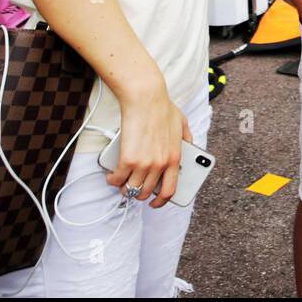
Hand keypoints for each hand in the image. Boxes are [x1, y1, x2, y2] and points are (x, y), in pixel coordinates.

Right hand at [107, 79, 188, 208]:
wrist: (146, 99)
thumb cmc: (163, 108)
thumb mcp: (183, 124)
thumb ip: (187, 138)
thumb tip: (190, 146)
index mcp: (175, 158)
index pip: (170, 190)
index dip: (161, 201)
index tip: (155, 203)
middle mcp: (160, 165)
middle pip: (146, 192)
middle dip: (138, 194)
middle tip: (132, 188)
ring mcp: (144, 164)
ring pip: (131, 189)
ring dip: (124, 189)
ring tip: (121, 183)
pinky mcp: (127, 159)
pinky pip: (117, 179)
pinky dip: (112, 180)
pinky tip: (111, 176)